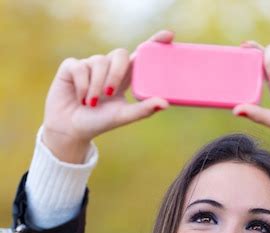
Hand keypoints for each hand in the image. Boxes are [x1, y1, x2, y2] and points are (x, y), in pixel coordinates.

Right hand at [42, 30, 173, 162]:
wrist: (71, 129)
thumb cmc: (99, 122)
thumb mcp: (123, 116)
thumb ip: (143, 110)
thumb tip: (166, 103)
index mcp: (124, 78)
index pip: (140, 56)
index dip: (153, 43)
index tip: (168, 36)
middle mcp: (108, 68)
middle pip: (120, 54)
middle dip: (116, 73)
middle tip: (110, 93)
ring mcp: (90, 65)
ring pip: (99, 62)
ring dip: (96, 86)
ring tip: (91, 104)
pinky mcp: (71, 66)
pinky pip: (80, 67)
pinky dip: (82, 86)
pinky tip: (80, 98)